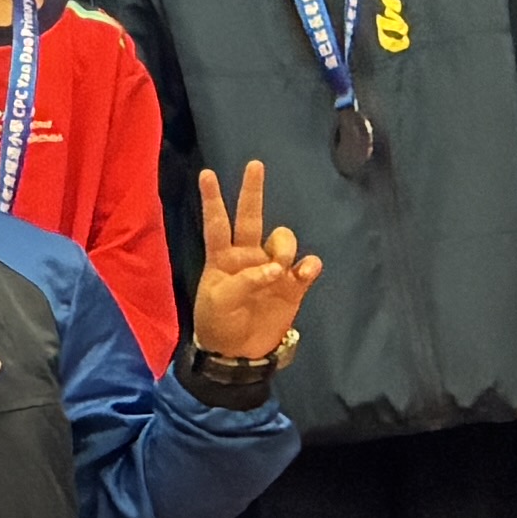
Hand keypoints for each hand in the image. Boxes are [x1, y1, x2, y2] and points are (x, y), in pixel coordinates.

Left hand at [188, 164, 323, 365]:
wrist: (238, 353)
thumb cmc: (218, 323)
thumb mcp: (219, 303)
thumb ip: (244, 282)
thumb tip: (276, 269)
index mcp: (222, 257)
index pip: (217, 223)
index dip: (213, 199)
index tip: (207, 174)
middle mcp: (248, 256)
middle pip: (252, 217)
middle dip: (252, 191)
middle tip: (254, 165)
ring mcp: (272, 269)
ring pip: (283, 239)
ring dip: (284, 246)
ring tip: (280, 268)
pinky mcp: (293, 286)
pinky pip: (306, 266)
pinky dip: (309, 265)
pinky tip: (305, 272)